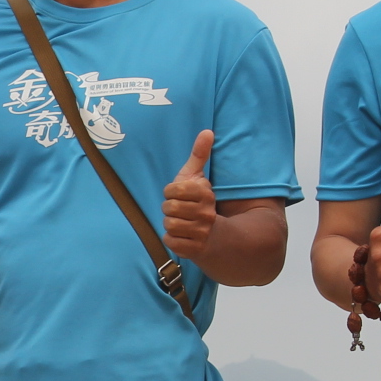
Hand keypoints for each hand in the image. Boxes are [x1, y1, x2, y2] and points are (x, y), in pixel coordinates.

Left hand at [161, 129, 215, 258]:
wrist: (212, 234)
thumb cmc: (198, 202)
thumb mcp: (197, 177)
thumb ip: (199, 155)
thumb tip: (207, 131)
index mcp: (205, 194)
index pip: (173, 190)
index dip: (170, 192)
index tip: (178, 194)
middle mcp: (206, 214)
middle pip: (169, 208)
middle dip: (169, 209)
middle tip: (178, 210)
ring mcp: (201, 233)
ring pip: (168, 225)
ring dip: (170, 224)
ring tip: (180, 222)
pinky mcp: (193, 249)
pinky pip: (170, 241)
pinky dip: (171, 238)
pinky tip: (181, 235)